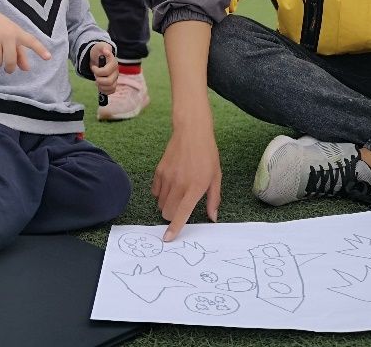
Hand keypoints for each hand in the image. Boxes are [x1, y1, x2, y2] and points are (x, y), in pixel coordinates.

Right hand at [0, 8, 50, 72]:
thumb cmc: (2, 29)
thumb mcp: (13, 37)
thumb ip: (20, 54)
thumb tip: (26, 69)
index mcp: (18, 33)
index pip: (31, 41)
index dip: (40, 50)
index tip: (48, 57)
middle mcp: (7, 35)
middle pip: (10, 61)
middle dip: (9, 68)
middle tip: (8, 69)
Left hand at [89, 42, 117, 93]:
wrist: (97, 57)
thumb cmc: (98, 52)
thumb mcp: (99, 47)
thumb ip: (103, 47)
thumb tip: (106, 50)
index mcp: (113, 63)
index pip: (106, 71)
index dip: (98, 71)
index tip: (94, 67)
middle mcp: (116, 71)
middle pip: (108, 81)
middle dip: (99, 79)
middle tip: (95, 74)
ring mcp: (115, 78)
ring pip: (111, 87)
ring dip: (101, 85)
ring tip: (97, 79)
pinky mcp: (113, 83)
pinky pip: (111, 91)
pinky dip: (104, 90)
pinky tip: (100, 85)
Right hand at [152, 125, 221, 241]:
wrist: (192, 131)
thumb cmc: (207, 154)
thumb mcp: (216, 177)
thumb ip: (213, 199)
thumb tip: (213, 218)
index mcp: (195, 187)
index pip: (182, 213)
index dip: (174, 229)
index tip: (167, 238)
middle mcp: (179, 184)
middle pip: (167, 212)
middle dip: (172, 216)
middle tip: (180, 207)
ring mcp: (167, 177)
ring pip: (160, 203)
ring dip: (167, 204)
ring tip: (177, 192)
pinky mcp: (159, 171)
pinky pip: (154, 191)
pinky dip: (160, 193)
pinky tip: (170, 184)